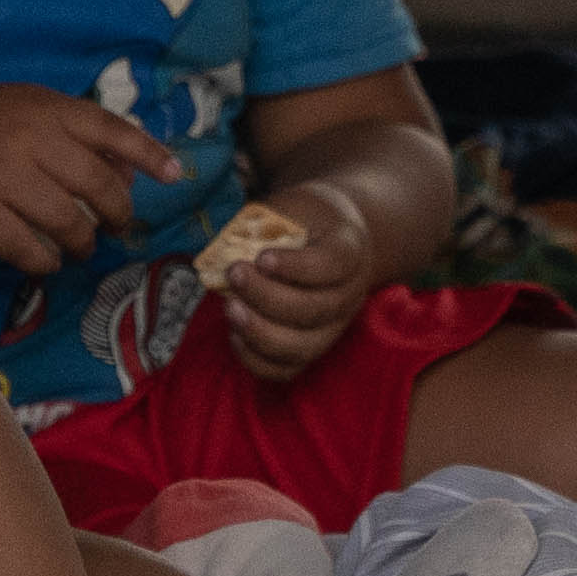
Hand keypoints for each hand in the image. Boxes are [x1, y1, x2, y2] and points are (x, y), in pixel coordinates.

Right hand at [0, 79, 186, 278]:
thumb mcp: (27, 107)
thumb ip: (74, 132)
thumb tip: (130, 173)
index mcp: (46, 107)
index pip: (110, 129)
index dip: (148, 153)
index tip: (176, 175)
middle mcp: (29, 137)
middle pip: (97, 184)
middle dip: (117, 213)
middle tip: (119, 228)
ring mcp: (1, 174)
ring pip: (66, 221)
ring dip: (83, 243)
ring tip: (81, 248)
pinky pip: (26, 248)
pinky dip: (45, 261)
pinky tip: (47, 260)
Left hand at [220, 182, 378, 380]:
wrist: (331, 238)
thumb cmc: (306, 219)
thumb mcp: (294, 206)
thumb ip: (267, 224)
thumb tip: (226, 247)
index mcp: (350, 251)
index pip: (332, 265)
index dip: (296, 267)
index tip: (262, 257)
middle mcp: (349, 295)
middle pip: (315, 309)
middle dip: (267, 297)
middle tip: (234, 273)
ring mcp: (332, 328)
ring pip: (301, 347)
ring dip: (260, 332)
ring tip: (230, 308)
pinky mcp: (311, 348)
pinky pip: (286, 370)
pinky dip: (257, 359)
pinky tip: (235, 334)